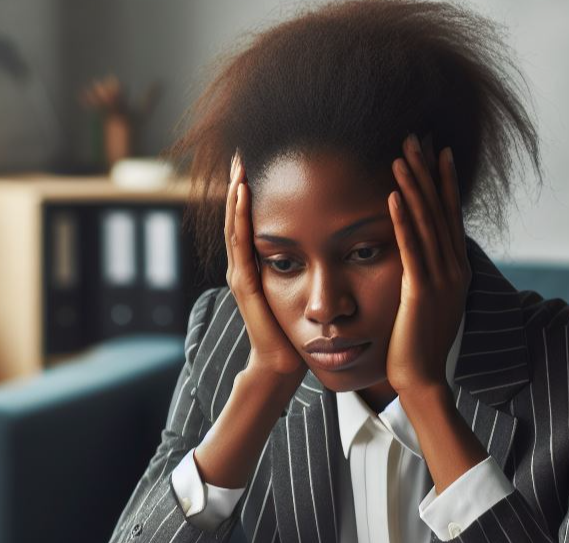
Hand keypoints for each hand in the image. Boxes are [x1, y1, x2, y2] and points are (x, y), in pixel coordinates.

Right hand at [224, 151, 308, 387]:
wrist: (282, 366)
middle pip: (238, 215)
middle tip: (241, 151)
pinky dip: (239, 217)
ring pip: (235, 225)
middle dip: (239, 183)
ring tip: (239, 165)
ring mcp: (242, 274)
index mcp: (259, 264)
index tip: (258, 160)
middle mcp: (245, 266)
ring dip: (236, 193)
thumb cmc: (297, 332)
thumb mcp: (304, 290)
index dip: (252, 191)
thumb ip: (309, 267)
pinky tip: (242, 195)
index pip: (252, 219)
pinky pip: (240, 244)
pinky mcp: (245, 285)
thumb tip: (333, 242)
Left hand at [385, 133, 470, 395]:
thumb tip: (421, 256)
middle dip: (428, 172)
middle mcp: (453, 268)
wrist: (422, 378)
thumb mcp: (430, 302)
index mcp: (455, 269)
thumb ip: (428, 275)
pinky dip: (402, 221)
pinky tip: (392, 196)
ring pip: (426, 223)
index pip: (450, 216)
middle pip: (440, 210)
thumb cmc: (419, 343)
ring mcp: (439, 280)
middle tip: (417, 138)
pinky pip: (410, 249)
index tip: (438, 151)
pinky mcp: (420, 292)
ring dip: (413, 187)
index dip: (444, 182)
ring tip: (402, 156)